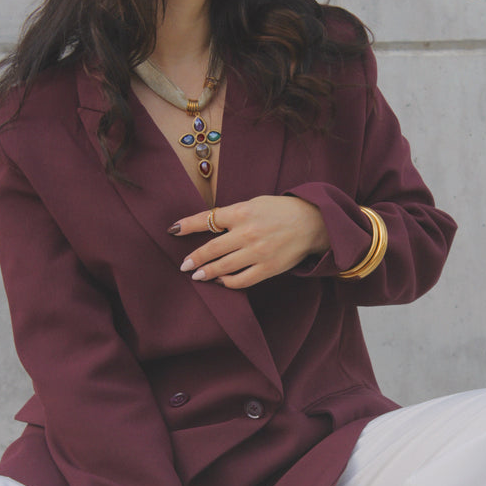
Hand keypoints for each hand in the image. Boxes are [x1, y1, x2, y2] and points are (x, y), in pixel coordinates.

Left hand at [170, 195, 329, 287]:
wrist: (312, 222)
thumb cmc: (279, 211)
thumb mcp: (254, 203)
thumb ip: (232, 215)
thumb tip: (209, 226)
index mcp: (242, 212)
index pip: (207, 219)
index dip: (187, 225)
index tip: (173, 230)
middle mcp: (247, 233)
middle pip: (211, 248)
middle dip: (194, 258)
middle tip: (184, 265)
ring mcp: (257, 252)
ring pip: (223, 267)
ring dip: (207, 272)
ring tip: (197, 275)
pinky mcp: (268, 268)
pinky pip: (241, 280)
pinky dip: (228, 282)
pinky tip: (221, 280)